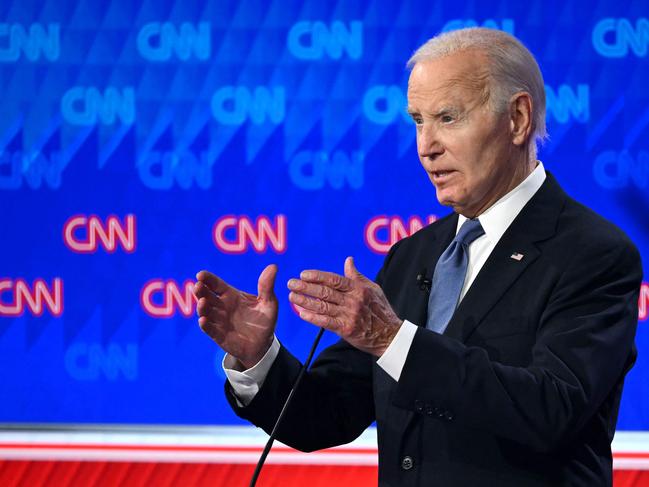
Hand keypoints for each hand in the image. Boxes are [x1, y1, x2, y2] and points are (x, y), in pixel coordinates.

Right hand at [194, 265, 277, 369]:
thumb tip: (273, 266)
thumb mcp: (268, 302)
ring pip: (205, 312)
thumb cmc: (264, 320)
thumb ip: (267, 286)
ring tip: (203, 302)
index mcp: (231, 295)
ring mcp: (218, 321)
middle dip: (201, 290)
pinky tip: (203, 320)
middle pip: (206, 296)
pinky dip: (205, 325)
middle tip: (198, 286)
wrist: (264, 344)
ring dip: (202, 307)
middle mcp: (222, 306)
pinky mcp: (218, 335)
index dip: (208, 279)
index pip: (216, 284)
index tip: (201, 274)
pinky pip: (209, 329)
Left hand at [287, 257, 401, 356]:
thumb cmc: (381, 310)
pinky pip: (326, 322)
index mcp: (358, 289)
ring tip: (292, 296)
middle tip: (291, 283)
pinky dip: (313, 317)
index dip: (317, 276)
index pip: (334, 280)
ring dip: (305, 301)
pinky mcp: (346, 329)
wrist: (390, 335)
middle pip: (325, 292)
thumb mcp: (373, 288)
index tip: (303, 274)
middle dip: (306, 287)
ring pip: (323, 306)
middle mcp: (353, 300)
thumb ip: (357, 276)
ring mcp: (349, 315)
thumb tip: (348, 260)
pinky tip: (301, 313)